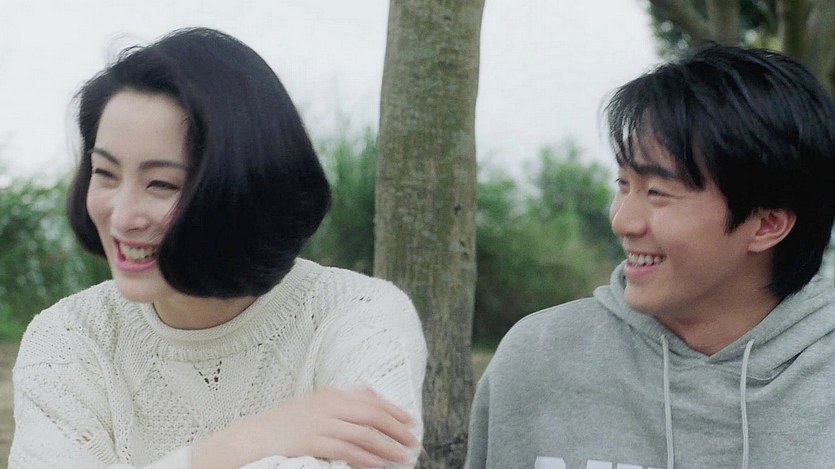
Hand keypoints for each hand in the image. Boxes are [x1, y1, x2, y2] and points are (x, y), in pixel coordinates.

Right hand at [192, 387, 419, 468]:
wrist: (252, 438)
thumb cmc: (286, 426)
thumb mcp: (316, 406)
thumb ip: (343, 401)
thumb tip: (371, 395)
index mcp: (333, 395)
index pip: (373, 401)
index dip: (396, 413)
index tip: (412, 424)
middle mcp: (329, 404)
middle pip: (373, 415)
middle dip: (398, 430)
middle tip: (414, 444)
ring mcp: (320, 422)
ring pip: (364, 434)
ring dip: (387, 447)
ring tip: (403, 458)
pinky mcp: (311, 441)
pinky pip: (346, 449)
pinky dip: (366, 457)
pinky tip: (379, 465)